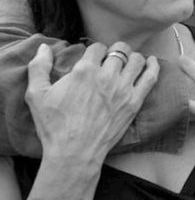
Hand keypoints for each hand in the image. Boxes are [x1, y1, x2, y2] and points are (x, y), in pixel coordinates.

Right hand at [25, 42, 157, 163]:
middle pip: (119, 50)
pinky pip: (150, 77)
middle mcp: (106, 76)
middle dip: (115, 50)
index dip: (95, 50)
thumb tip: (43, 47)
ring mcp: (123, 89)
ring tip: (128, 61)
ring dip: (132, 57)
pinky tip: (152, 61)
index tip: (94, 57)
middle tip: (112, 57)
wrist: (74, 152)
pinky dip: (153, 66)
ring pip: (136, 60)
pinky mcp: (134, 102)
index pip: (97, 47)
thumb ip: (38, 67)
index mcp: (84, 70)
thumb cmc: (54, 125)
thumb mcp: (36, 94)